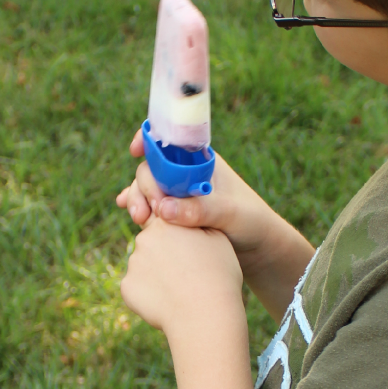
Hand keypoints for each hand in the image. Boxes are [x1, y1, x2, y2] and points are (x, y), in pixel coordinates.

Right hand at [116, 128, 271, 246]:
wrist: (259, 248)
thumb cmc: (251, 222)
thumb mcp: (228, 214)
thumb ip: (199, 210)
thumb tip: (163, 208)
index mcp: (201, 161)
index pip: (170, 142)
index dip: (149, 140)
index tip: (135, 150)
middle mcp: (187, 174)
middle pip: (152, 169)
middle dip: (144, 186)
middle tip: (149, 212)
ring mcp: (179, 194)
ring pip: (147, 189)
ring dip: (138, 200)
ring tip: (141, 220)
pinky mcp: (175, 214)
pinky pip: (151, 206)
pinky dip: (139, 207)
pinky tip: (128, 213)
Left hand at [121, 217, 242, 334]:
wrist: (204, 315)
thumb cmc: (218, 276)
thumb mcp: (218, 238)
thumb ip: (196, 220)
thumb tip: (185, 216)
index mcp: (167, 222)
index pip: (165, 220)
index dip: (177, 235)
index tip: (188, 248)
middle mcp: (145, 238)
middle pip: (152, 242)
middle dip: (165, 253)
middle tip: (188, 272)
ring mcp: (133, 264)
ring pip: (145, 265)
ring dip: (158, 274)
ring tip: (181, 290)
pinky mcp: (127, 287)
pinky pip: (138, 287)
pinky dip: (150, 293)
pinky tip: (169, 302)